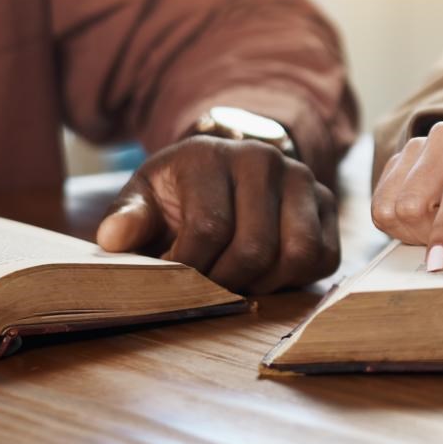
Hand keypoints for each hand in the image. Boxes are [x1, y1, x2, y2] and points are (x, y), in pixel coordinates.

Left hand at [96, 137, 338, 293]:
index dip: (191, 269)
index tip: (176, 278)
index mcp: (210, 155)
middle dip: (226, 283)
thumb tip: (114, 239)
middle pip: (254, 249)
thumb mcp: (144, 197)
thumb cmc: (180, 193)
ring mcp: (303, 180)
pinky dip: (296, 278)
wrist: (227, 168)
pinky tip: (267, 274)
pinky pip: (323, 258)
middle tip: (208, 287)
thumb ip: (127, 217)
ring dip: (265, 283)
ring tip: (238, 281)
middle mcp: (264, 160)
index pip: (208, 229)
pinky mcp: (328, 204)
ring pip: (297, 255)